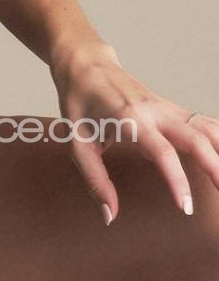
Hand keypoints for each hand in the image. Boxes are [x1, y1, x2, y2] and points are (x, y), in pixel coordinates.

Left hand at [49, 40, 218, 222]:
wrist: (84, 64)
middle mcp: (154, 110)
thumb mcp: (77, 142)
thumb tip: (110, 216)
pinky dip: (218, 138)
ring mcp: (166, 107)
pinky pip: (202, 123)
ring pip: (205, 127)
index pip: (161, 151)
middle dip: (215, 167)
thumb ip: (95, 180)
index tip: (186, 207)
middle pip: (195, 137)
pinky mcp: (172, 108)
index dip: (177, 179)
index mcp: (129, 118)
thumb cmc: (78, 102)